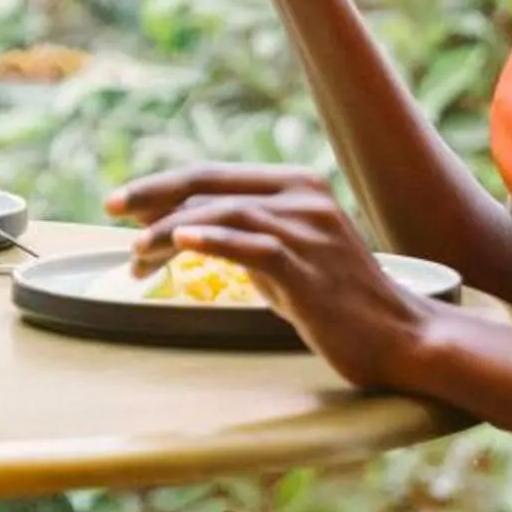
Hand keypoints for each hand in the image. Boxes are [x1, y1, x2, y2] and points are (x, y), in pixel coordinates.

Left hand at [105, 163, 432, 387]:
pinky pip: (253, 246)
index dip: (161, 185)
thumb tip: (186, 232)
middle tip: (112, 211)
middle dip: (153, 195)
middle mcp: (303, 197)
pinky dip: (213, 241)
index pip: (213, 176)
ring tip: (137, 251)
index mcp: (296, 185)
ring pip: (223, 213)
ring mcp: (309, 229)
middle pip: (209, 185)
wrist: (399, 336)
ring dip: (170, 231)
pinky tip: (181, 244)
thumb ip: (247, 237)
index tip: (121, 202)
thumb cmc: (338, 301)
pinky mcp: (310, 267)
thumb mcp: (288, 257)